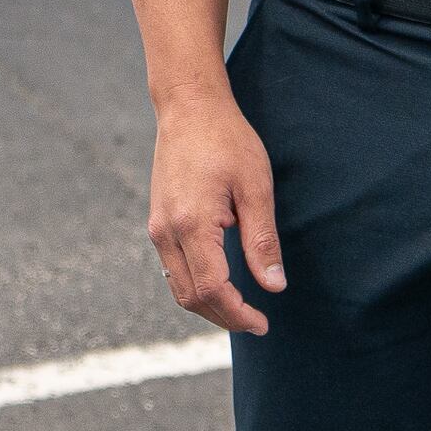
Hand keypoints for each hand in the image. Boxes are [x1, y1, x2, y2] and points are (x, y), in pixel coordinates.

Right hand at [146, 85, 284, 334]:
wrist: (189, 107)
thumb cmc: (227, 140)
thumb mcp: (255, 187)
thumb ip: (262, 241)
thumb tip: (274, 286)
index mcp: (191, 224)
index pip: (213, 289)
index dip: (238, 313)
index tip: (263, 323)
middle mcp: (166, 232)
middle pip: (191, 296)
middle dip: (224, 317)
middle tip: (257, 322)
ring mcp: (156, 228)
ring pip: (178, 287)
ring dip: (208, 305)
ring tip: (241, 309)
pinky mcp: (156, 222)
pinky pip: (172, 269)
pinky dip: (195, 286)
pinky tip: (220, 284)